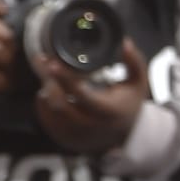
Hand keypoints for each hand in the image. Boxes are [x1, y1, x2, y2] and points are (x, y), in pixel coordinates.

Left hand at [35, 38, 149, 156]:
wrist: (123, 136)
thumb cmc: (128, 103)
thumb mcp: (137, 82)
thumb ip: (134, 61)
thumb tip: (125, 42)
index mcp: (108, 111)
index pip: (82, 95)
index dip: (66, 79)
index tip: (53, 63)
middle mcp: (90, 126)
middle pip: (60, 103)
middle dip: (48, 80)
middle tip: (41, 60)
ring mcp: (75, 135)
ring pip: (50, 111)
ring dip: (46, 89)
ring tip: (46, 73)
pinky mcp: (64, 138)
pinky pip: (46, 119)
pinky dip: (43, 103)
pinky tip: (50, 90)